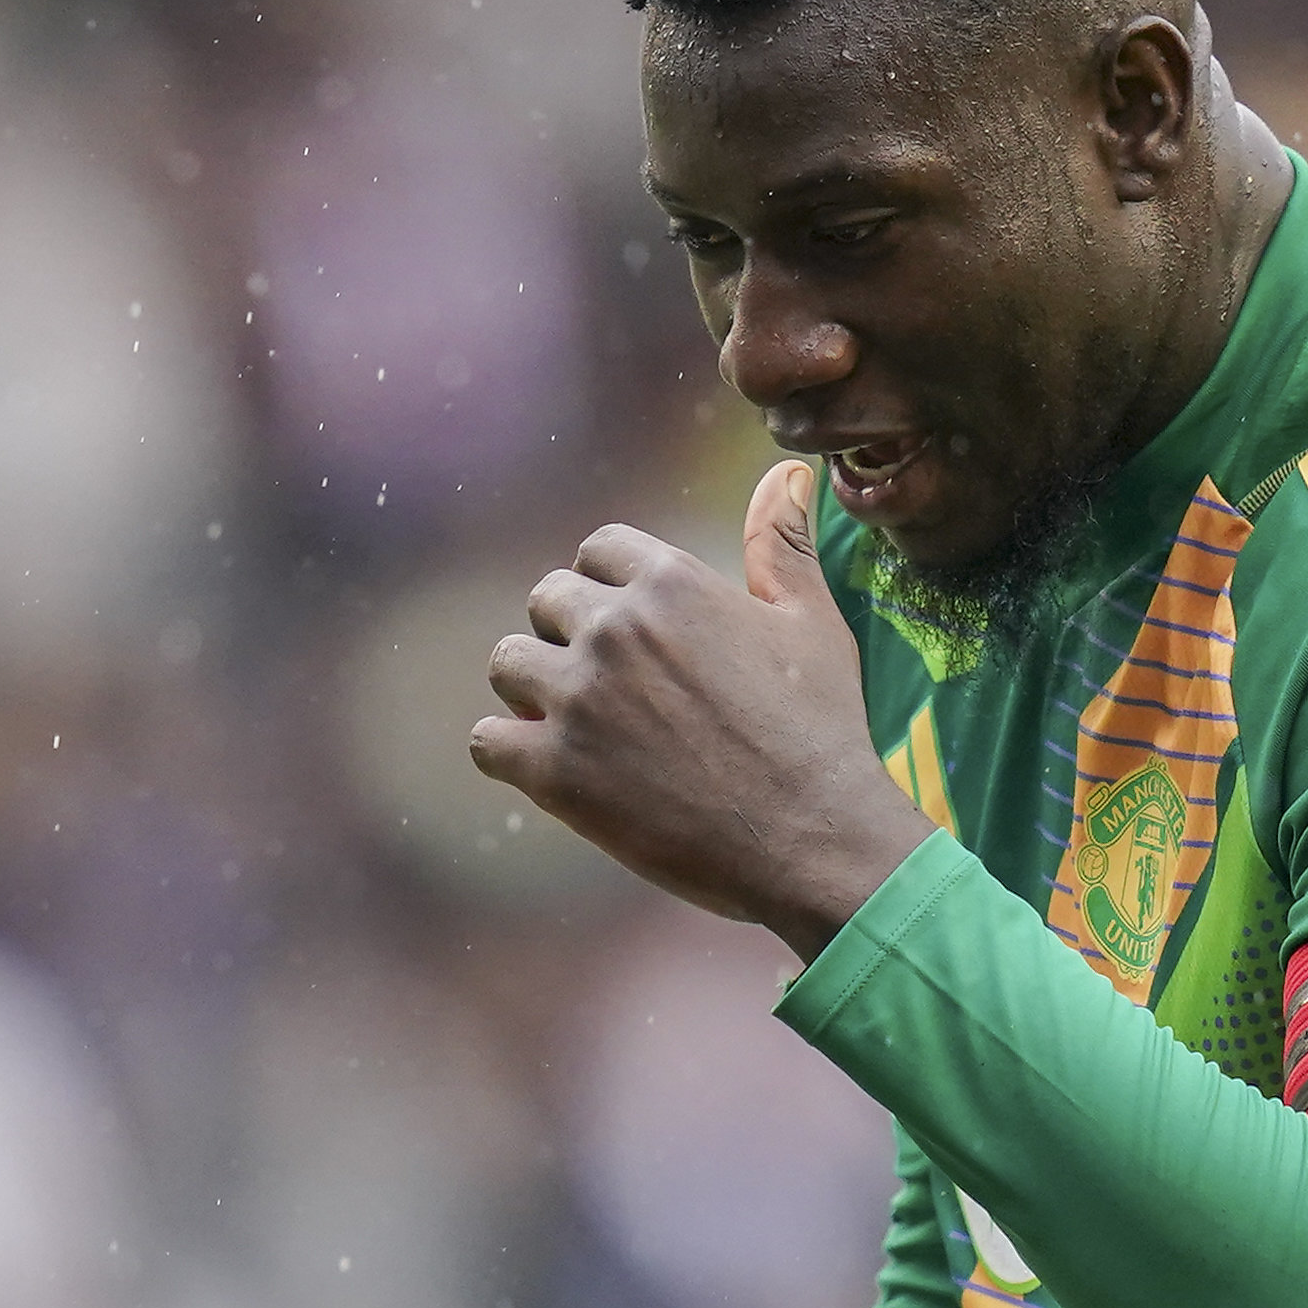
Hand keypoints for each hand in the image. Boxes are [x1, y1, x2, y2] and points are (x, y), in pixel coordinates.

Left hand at [468, 464, 927, 955]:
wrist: (813, 836)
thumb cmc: (819, 728)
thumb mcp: (810, 620)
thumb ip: (780, 542)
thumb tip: (786, 472)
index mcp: (670, 582)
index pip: (597, 550)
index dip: (608, 587)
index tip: (632, 630)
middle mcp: (613, 627)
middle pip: (547, 601)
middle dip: (569, 636)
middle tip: (612, 686)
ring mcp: (578, 697)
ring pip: (507, 661)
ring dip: (533, 687)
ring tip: (575, 722)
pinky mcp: (555, 769)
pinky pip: (488, 739)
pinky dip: (509, 750)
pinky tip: (547, 766)